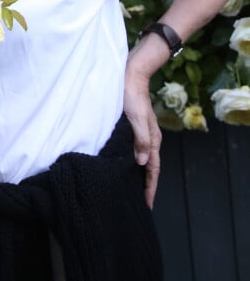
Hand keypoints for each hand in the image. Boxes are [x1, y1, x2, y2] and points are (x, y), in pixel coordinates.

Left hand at [123, 77, 161, 209]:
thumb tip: (142, 162)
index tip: (147, 204)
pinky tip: (127, 164)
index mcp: (152, 139)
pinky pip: (138, 150)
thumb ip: (140, 140)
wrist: (131, 76)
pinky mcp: (136, 128)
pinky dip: (135, 162)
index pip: (152, 169)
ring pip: (144, 159)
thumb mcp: (136, 119)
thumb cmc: (132, 97)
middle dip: (147, 185)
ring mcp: (144, 133)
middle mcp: (150, 138)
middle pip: (150, 167)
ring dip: (140, 174)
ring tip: (134, 188)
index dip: (150, 187)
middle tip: (141, 202)